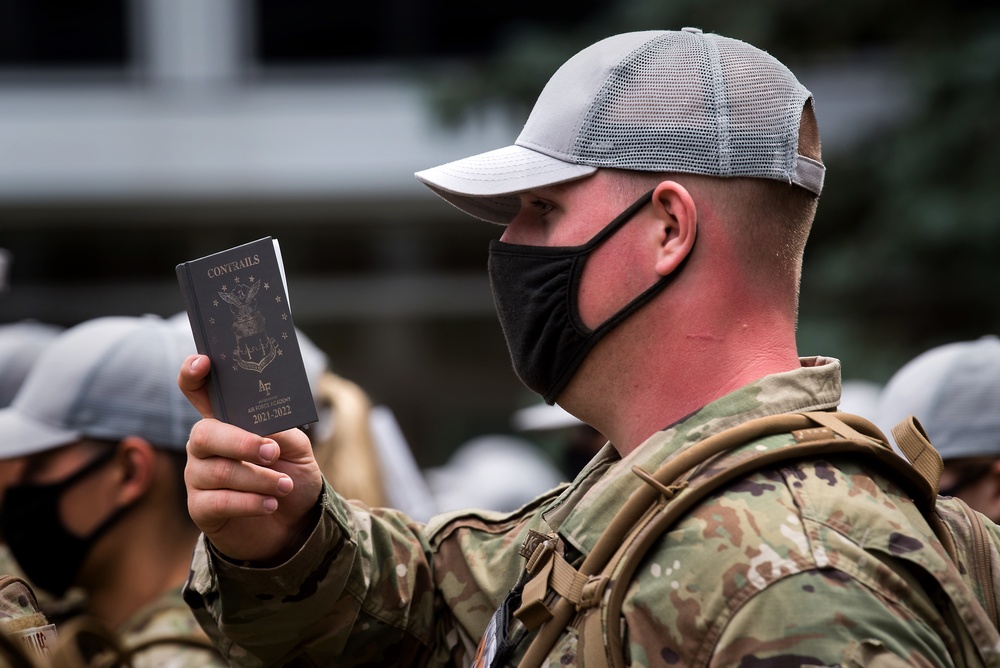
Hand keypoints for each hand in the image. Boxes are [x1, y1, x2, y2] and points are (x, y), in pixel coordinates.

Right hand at [179, 355, 323, 562]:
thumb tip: (264, 429)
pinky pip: (219, 502)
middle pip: (206, 434)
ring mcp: (198, 477)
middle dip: (242, 442)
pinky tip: (271, 504)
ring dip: (259, 479)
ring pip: (219, 471)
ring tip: (285, 486)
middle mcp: (205, 446)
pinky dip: (251, 502)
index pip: (198, 391)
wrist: (295, 523)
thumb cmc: (291, 476)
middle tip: (273, 452)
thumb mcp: (296, 448)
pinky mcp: (201, 509)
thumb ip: (279, 431)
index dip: (193, 374)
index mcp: (226, 421)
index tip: (203, 361)